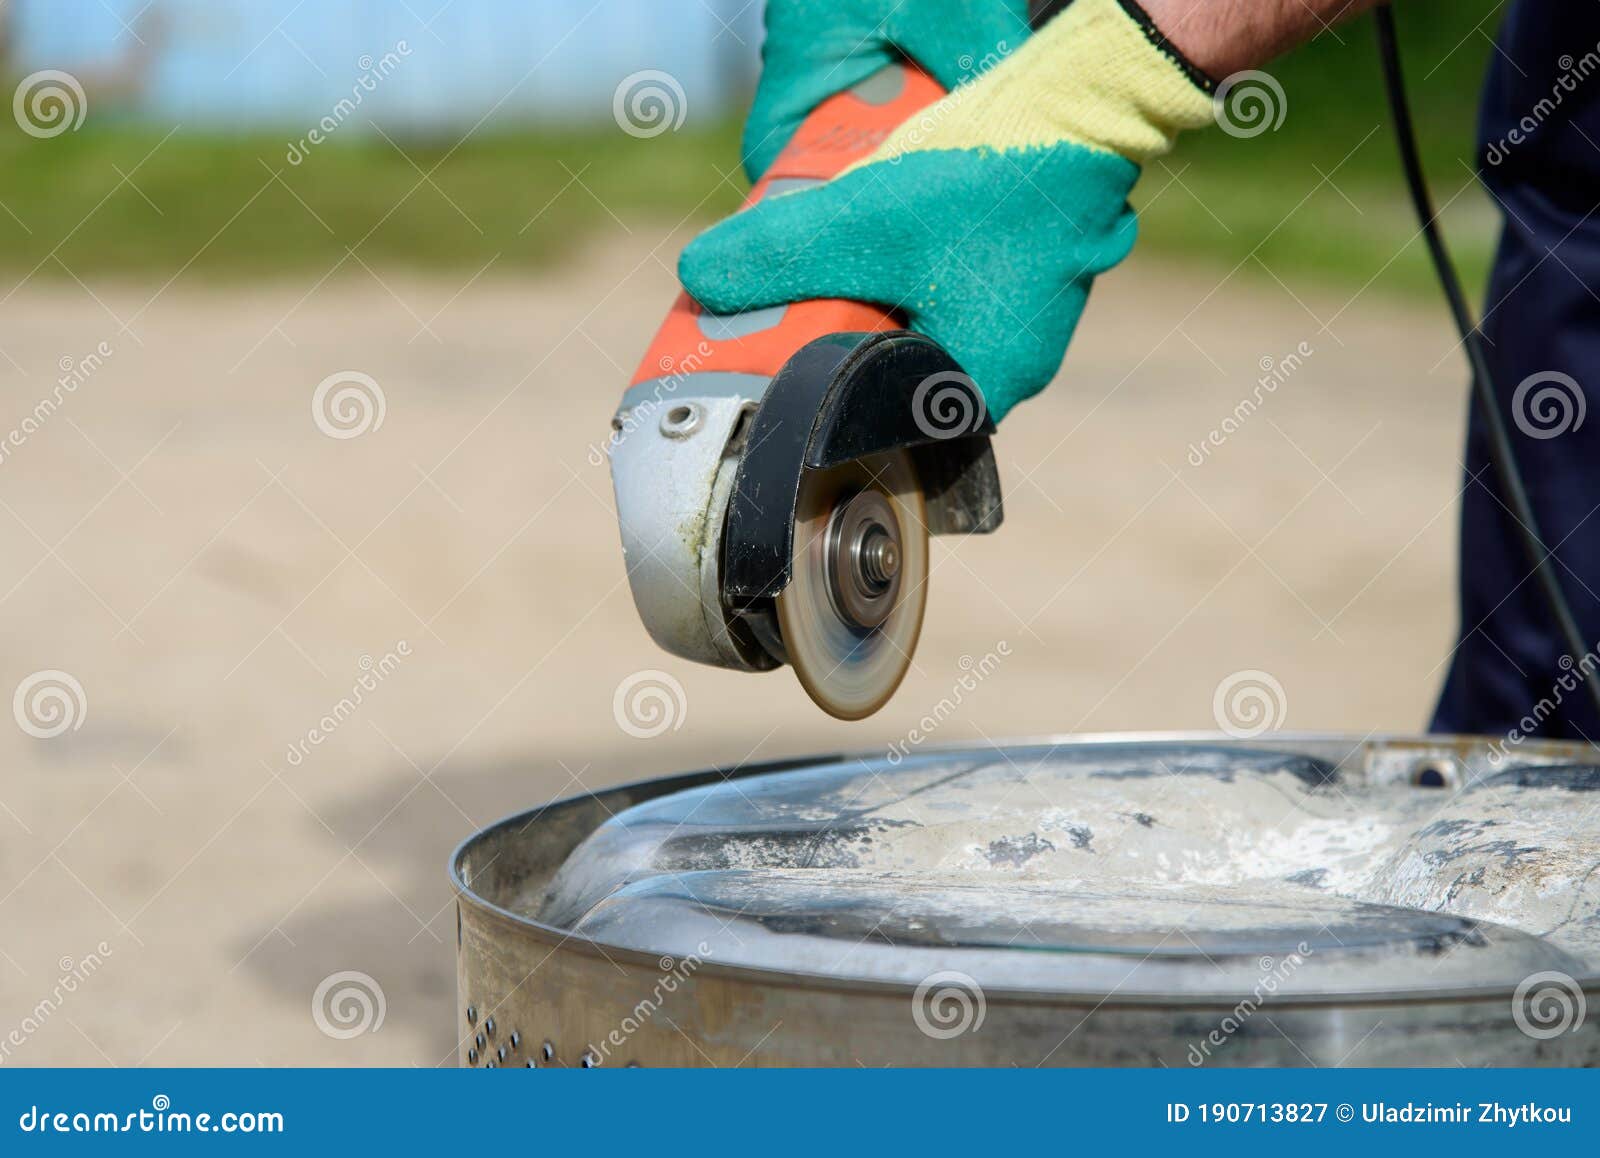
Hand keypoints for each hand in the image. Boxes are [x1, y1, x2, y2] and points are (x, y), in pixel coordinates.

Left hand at [682, 0, 1216, 420]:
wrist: (1084, 106)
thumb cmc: (991, 176)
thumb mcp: (864, 220)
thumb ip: (778, 255)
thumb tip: (699, 278)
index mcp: (983, 384)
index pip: (886, 430)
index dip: (826, 408)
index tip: (776, 384)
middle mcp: (1017, 365)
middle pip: (902, 382)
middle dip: (843, 353)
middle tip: (785, 329)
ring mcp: (1030, 318)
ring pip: (927, 333)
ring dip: (878, 311)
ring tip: (827, 282)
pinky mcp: (1030, 272)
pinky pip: (955, 293)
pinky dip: (912, 278)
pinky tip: (883, 244)